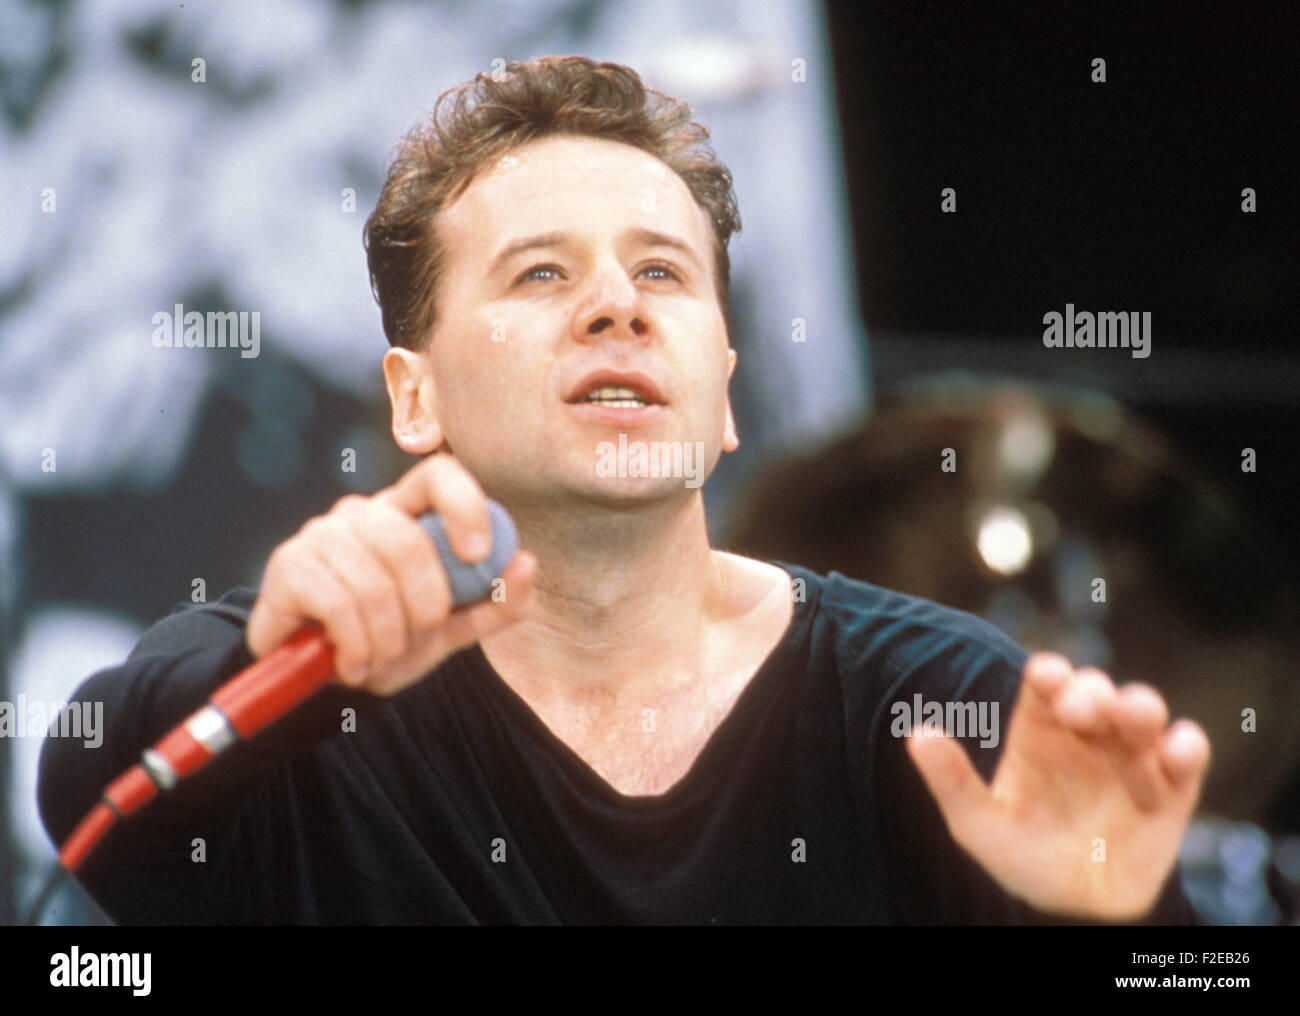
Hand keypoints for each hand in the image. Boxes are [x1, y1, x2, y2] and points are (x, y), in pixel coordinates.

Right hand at [246, 453, 536, 695]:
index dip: (465, 504)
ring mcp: (322, 534)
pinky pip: (337, 604)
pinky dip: (355, 647)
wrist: (313, 676)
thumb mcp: (447, 630)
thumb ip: (492, 603)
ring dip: (388, 638)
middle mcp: (364, 513)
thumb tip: (528, 565)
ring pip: (374, 581)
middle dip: (425, 604)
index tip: (478, 555)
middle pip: (409, 540)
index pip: (439, 474)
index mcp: (407, 515)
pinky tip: (351, 664)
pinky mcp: (289, 565)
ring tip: (380, 659)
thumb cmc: (384, 639)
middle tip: (419, 637)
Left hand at [906, 652, 1210, 920]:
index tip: (1048, 677)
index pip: (1046, 684)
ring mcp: (1131, 755)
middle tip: (1080, 713)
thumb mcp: (978, 825)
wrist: (1073, 909)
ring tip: (1132, 720)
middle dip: (1092, 692)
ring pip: (1143, 710)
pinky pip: (1187, 753)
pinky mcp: (1172, 786)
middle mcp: (1087, 733)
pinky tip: (1174, 754)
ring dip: (1140, 706)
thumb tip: (918, 735)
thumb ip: (952, 781)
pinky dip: (1186, 746)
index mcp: (1040, 730)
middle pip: (1096, 690)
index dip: (1051, 673)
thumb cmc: (1021, 858)